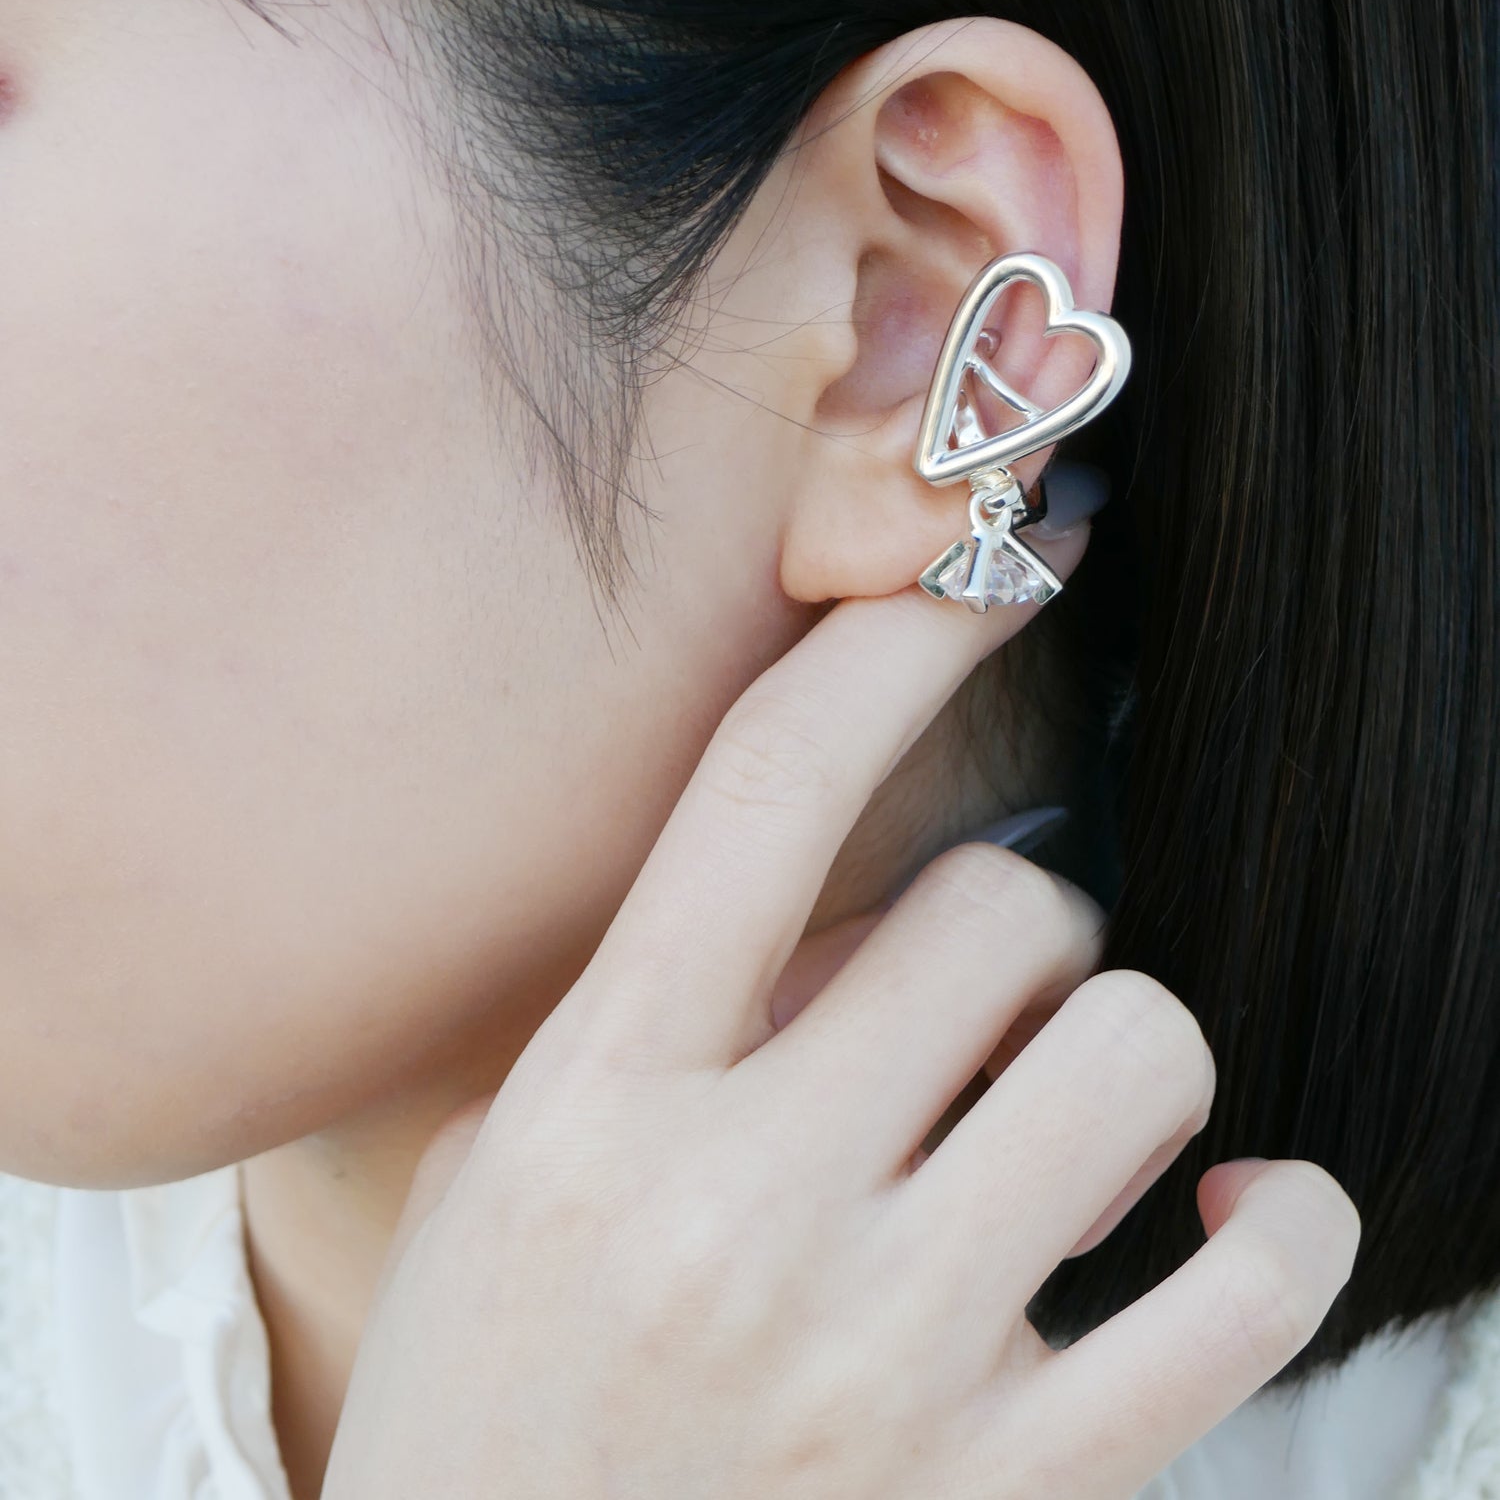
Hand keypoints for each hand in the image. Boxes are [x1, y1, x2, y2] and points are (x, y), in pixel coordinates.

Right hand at [322, 540, 1359, 1499]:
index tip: (991, 568)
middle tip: (977, 1001)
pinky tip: (1224, 1217)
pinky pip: (1244, 1300)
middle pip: (995, 908)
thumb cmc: (494, 1411)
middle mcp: (742, 1211)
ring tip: (1067, 1115)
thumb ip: (660, 1025)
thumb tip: (854, 917)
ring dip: (1120, 1046)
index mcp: (595, 1106)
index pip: (768, 792)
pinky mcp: (1014, 1492)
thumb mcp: (501, 1180)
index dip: (898, 636)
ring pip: (1131, 1050)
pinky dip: (1277, 1225)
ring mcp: (890, 1356)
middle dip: (1012, 921)